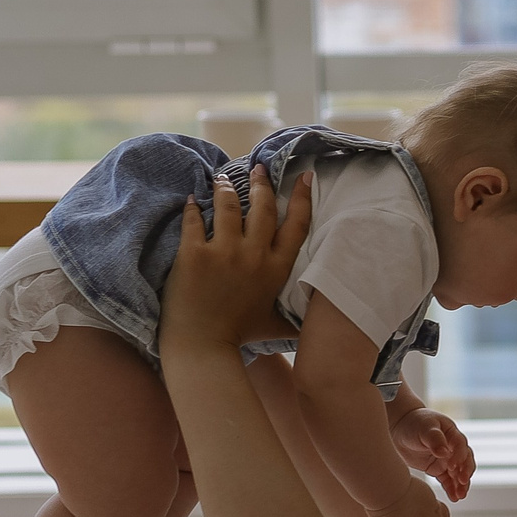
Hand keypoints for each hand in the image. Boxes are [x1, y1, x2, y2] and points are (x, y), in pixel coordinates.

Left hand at [162, 165, 311, 357]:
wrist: (202, 347)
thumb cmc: (240, 337)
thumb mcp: (278, 325)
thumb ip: (299, 316)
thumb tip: (323, 319)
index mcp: (277, 270)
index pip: (296, 225)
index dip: (301, 198)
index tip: (303, 177)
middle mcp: (254, 256)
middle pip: (263, 208)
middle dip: (261, 183)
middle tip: (258, 168)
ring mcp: (224, 253)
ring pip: (229, 206)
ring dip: (226, 188)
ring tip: (222, 178)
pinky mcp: (194, 255)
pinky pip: (195, 219)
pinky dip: (194, 207)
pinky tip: (193, 200)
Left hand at [392, 407, 475, 500]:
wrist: (400, 428)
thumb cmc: (414, 423)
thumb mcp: (424, 428)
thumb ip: (434, 439)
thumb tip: (444, 452)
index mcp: (452, 434)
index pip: (460, 446)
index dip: (458, 456)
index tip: (451, 466)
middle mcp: (453, 447)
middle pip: (465, 461)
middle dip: (465, 472)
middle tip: (462, 483)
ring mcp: (446, 459)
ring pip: (458, 473)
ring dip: (461, 484)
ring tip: (460, 496)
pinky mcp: (438, 469)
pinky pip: (448, 481)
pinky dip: (452, 489)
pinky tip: (454, 498)